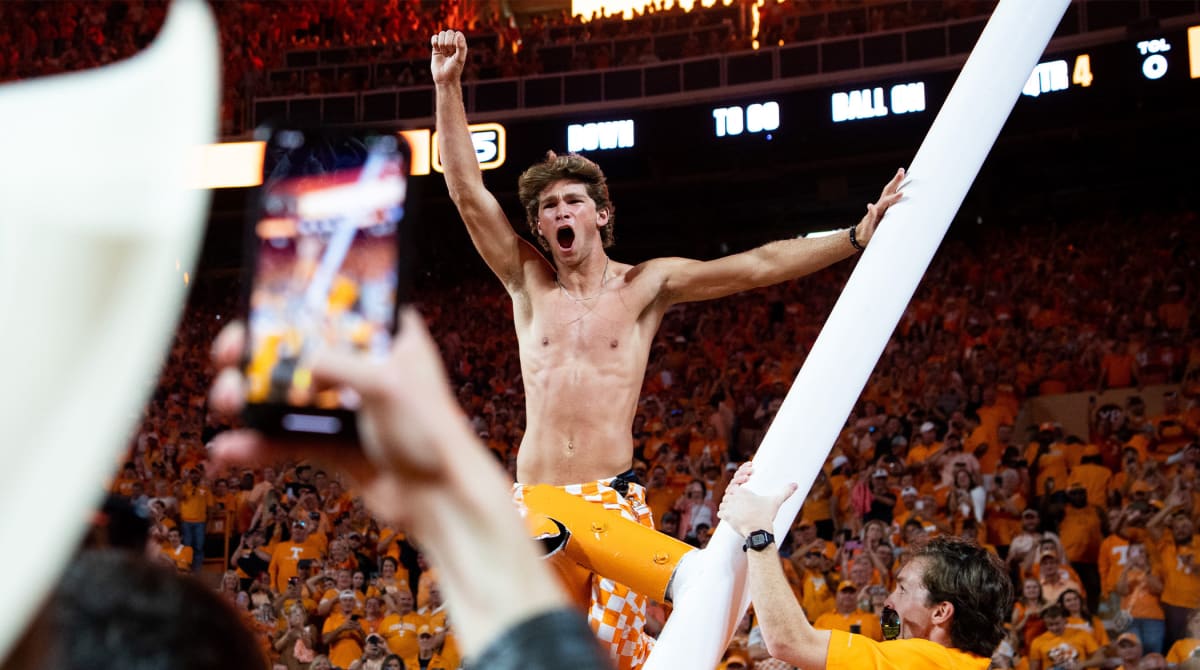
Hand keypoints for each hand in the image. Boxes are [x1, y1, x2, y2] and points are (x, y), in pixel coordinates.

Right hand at [209, 309, 469, 528]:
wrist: (441, 500)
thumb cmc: (432, 434)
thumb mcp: (386, 383)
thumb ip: (339, 363)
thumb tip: (299, 359)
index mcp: (388, 339)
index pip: (338, 307)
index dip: (297, 303)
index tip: (258, 305)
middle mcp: (365, 368)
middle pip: (300, 349)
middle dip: (257, 353)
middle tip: (228, 355)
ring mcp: (347, 408)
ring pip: (286, 395)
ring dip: (250, 397)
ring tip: (225, 401)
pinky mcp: (334, 445)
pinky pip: (287, 438)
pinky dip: (259, 443)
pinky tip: (231, 449)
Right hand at [430, 30, 467, 85]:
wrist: (444, 78)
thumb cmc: (454, 70)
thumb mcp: (459, 59)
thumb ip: (461, 46)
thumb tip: (458, 33)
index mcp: (461, 44)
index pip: (457, 34)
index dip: (454, 42)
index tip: (454, 52)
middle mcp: (453, 43)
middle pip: (448, 32)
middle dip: (447, 43)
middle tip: (448, 54)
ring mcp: (444, 44)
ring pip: (441, 34)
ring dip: (441, 44)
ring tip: (444, 53)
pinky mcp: (436, 47)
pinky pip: (434, 37)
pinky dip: (435, 42)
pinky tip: (437, 50)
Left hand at [717, 462, 797, 535]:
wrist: (759, 530)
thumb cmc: (766, 515)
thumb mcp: (775, 501)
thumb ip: (785, 492)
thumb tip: (796, 485)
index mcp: (741, 491)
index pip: (734, 485)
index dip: (738, 488)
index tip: (743, 493)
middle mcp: (732, 497)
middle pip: (728, 495)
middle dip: (733, 499)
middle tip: (741, 505)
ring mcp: (728, 507)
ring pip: (723, 504)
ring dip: (728, 507)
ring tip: (737, 511)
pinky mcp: (726, 517)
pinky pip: (720, 513)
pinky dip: (724, 515)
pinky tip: (731, 517)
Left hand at [855, 167, 904, 244]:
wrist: (861, 236)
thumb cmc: (865, 233)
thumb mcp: (867, 227)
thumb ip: (870, 217)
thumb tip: (870, 205)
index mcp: (877, 211)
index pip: (886, 201)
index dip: (893, 198)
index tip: (901, 193)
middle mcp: (880, 206)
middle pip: (888, 191)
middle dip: (895, 181)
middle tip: (901, 171)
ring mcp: (882, 207)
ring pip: (889, 192)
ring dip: (896, 182)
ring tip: (902, 173)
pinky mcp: (885, 210)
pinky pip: (892, 198)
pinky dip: (897, 190)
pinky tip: (902, 185)